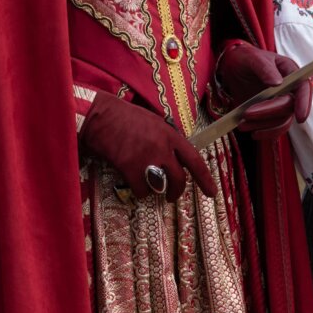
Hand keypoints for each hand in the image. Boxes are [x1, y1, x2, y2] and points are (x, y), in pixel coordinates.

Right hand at [78, 92, 216, 199]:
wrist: (100, 115)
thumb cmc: (124, 116)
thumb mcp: (153, 122)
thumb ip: (166, 139)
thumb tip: (172, 157)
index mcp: (170, 135)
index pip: (195, 160)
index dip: (205, 179)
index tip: (211, 192)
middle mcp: (163, 148)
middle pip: (179, 179)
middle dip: (177, 191)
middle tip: (171, 197)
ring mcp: (147, 159)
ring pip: (160, 187)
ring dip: (154, 189)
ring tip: (146, 185)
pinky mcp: (131, 168)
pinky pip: (141, 190)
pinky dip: (138, 191)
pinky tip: (133, 183)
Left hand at [216, 40, 312, 136]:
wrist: (234, 69)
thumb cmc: (245, 59)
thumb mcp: (252, 58)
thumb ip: (264, 67)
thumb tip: (277, 83)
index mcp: (290, 72)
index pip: (304, 88)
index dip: (304, 102)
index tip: (300, 117)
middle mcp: (290, 90)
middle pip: (289, 107)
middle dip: (269, 112)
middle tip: (246, 113)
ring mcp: (282, 104)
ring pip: (282, 122)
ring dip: (263, 126)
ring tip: (241, 124)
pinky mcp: (272, 116)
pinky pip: (275, 129)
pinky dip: (265, 133)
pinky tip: (252, 132)